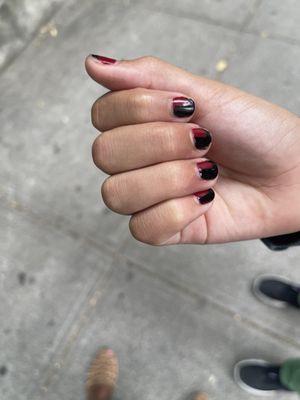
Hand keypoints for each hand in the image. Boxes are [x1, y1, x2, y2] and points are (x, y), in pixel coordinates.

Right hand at [85, 55, 299, 244]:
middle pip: (104, 155)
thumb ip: (149, 77)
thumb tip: (94, 63)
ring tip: (206, 172)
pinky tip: (206, 199)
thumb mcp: (204, 93)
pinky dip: (178, 212)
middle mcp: (138, 161)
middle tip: (202, 140)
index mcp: (142, 125)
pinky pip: (143, 228)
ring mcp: (150, 197)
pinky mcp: (166, 228)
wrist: (292, 169)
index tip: (186, 107)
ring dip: (169, 179)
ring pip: (117, 194)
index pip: (102, 115)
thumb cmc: (253, 130)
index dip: (138, 109)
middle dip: (159, 144)